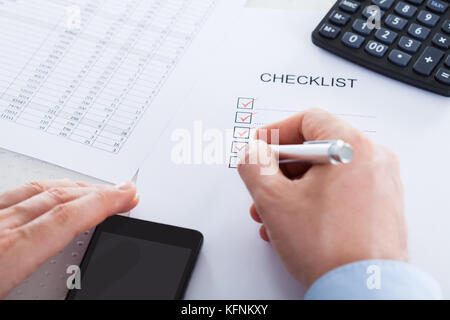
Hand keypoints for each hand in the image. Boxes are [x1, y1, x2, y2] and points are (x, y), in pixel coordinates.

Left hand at [0, 180, 138, 297]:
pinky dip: (39, 188)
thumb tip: (70, 296)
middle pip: (57, 198)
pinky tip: (44, 193)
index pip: (69, 217)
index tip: (127, 196)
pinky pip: (13, 192)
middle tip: (122, 191)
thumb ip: (43, 298)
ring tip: (93, 189)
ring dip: (72, 187)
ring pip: (35, 189)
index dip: (104, 203)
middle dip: (97, 192)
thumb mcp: (5, 301)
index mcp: (8, 252)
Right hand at [238, 109, 406, 287]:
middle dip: (280, 170)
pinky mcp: (379, 205)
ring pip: (325, 173)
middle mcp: (373, 160)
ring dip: (292, 189)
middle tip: (263, 186)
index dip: (275, 132)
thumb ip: (254, 165)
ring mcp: (380, 184)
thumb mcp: (274, 200)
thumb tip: (253, 153)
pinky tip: (294, 222)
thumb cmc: (330, 250)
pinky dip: (313, 200)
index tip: (260, 148)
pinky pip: (339, 190)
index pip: (307, 119)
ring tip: (273, 213)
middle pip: (315, 147)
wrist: (363, 290)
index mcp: (353, 148)